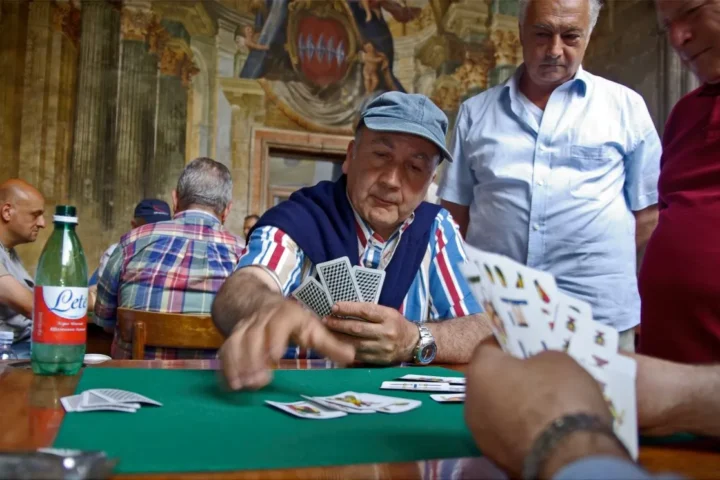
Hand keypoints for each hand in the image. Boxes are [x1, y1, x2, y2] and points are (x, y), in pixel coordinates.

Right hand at [219, 299, 354, 389]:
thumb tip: (351, 356)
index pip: (279, 323)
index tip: (274, 355)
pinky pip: (226, 349)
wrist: (261, 302)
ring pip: (236, 342)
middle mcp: (262, 319)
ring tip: (242, 385)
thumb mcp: (313, 327)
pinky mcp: (233, 337)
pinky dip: (225, 366)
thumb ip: (330, 344)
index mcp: (285, 315)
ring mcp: (245, 327)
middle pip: (254, 335)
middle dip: (253, 357)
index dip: (275, 338)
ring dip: (237, 363)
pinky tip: (230, 384)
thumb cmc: (292, 320)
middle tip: (257, 381)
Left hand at [325, 302, 418, 364]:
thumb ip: (370, 311)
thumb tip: (345, 308)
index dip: (348, 309)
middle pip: (357, 328)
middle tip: (326, 320)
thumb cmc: (396, 324)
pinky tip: (336, 345)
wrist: (412, 344)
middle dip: (338, 324)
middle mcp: (386, 333)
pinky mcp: (378, 360)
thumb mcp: (388, 312)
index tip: (335, 307)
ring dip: (338, 337)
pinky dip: (345, 350)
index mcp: (389, 317)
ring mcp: (382, 348)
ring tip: (328, 332)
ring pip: (355, 343)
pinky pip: (358, 355)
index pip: (365, 311)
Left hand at [465, 341, 623, 476]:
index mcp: (481, 370)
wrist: (569, 459)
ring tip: (544, 407)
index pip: (488, 346)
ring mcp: (481, 433)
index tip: (527, 346)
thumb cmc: (560, 398)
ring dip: (514, 406)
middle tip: (538, 377)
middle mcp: (471, 401)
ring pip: (496, 409)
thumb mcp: (558, 360)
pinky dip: (521, 430)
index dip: (509, 344)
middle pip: (489, 380)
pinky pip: (508, 433)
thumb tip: (534, 367)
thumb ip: (538, 358)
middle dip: (510, 377)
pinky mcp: (496, 458)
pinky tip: (544, 430)